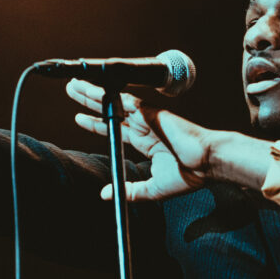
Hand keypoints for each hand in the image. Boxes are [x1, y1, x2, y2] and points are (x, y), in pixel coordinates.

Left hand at [66, 78, 212, 200]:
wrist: (208, 163)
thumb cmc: (190, 175)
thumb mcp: (152, 189)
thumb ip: (130, 191)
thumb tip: (105, 194)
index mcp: (145, 141)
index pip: (114, 129)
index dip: (96, 123)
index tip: (79, 117)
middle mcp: (144, 126)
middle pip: (110, 110)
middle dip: (89, 101)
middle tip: (71, 90)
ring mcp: (147, 118)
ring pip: (114, 102)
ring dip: (93, 93)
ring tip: (74, 84)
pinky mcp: (151, 113)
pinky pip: (125, 101)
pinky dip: (109, 94)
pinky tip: (92, 88)